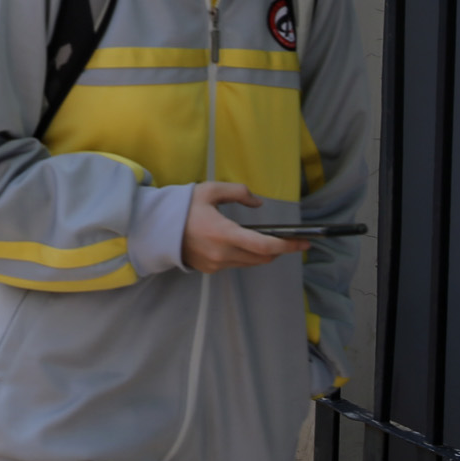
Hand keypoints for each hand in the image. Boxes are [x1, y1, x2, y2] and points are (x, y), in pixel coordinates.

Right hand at [181, 182, 305, 273]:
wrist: (156, 229)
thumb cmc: (183, 207)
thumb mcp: (210, 191)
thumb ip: (237, 192)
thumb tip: (258, 204)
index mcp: (224, 234)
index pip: (264, 246)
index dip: (287, 246)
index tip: (303, 243)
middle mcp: (222, 254)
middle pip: (262, 258)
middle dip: (279, 250)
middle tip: (291, 240)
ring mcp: (216, 264)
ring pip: (250, 263)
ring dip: (262, 254)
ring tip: (268, 240)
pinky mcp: (210, 269)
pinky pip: (236, 264)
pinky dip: (245, 255)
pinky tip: (242, 244)